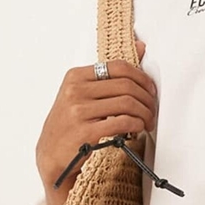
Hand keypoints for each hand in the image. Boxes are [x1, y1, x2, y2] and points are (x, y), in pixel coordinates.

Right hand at [35, 36, 155, 193]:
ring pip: (127, 104)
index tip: (150, 90)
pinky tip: (138, 129)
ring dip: (145, 114)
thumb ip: (109, 75)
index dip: (141, 78)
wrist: (51, 156)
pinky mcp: (86, 132)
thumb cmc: (69, 125)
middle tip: (152, 110)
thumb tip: (141, 48)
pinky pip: (122, 122)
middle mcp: (75, 91)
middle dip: (147, 99)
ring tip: (147, 122)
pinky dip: (137, 125)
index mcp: (75, 76)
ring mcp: (79, 111)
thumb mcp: (82, 94)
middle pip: (126, 86)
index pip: (118, 67)